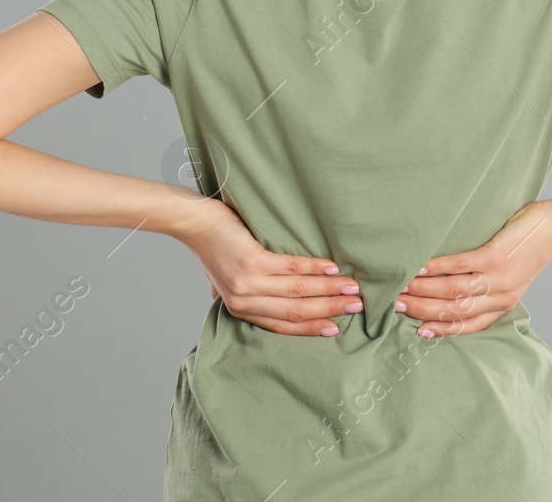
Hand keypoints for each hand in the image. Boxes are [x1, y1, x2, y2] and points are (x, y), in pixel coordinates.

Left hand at [177, 196, 363, 335]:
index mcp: (241, 310)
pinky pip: (291, 268)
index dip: (312, 328)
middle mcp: (244, 302)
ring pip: (297, 292)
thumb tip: (263, 305)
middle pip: (295, 312)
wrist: (194, 222)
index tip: (338, 327)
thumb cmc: (214, 247)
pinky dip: (315, 269)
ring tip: (353, 287)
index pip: (283, 326)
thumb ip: (246, 296)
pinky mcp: (251, 262)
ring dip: (329, 290)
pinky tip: (332, 267)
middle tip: (358, 306)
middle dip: (330, 310)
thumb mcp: (225, 280)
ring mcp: (247, 283)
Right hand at [398, 198, 551, 337]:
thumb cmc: (529, 246)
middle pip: (455, 311)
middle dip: (423, 310)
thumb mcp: (512, 275)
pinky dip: (437, 268)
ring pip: (454, 291)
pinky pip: (460, 265)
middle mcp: (500, 296)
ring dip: (424, 290)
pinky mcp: (496, 257)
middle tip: (396, 305)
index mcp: (503, 303)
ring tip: (402, 286)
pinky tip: (420, 266)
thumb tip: (450, 285)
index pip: (468, 324)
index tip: (418, 331)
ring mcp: (498, 277)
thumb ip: (487, 285)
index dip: (441, 330)